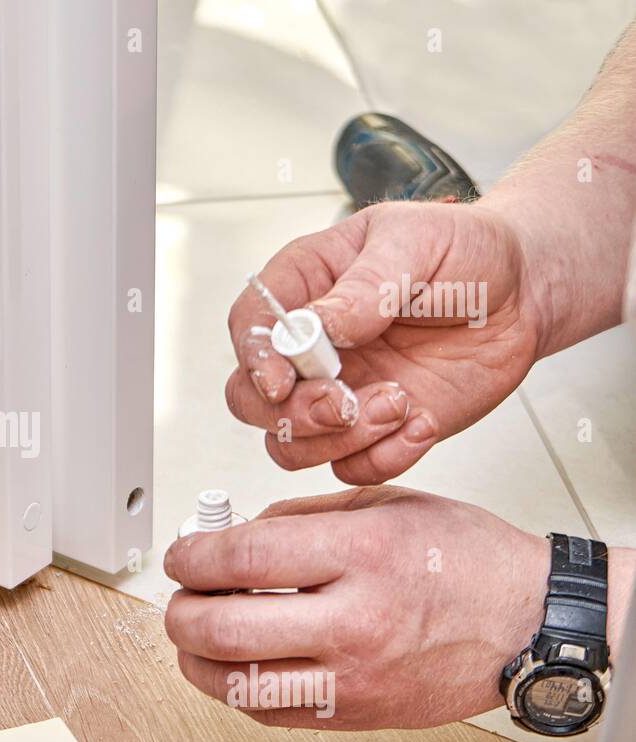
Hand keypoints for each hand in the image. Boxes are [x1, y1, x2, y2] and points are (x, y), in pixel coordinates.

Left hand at [162, 487, 551, 729]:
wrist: (530, 622)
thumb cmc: (467, 560)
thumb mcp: (383, 506)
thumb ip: (299, 517)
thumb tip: (233, 535)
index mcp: (360, 555)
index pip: (242, 559)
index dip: (192, 557)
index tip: (183, 555)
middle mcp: (355, 621)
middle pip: (224, 628)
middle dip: (180, 610)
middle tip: (181, 596)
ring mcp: (355, 677)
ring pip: (237, 684)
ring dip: (195, 659)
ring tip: (195, 633)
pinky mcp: (357, 715)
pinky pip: (270, 713)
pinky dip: (236, 688)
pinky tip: (235, 663)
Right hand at [227, 200, 541, 484]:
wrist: (522, 292)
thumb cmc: (464, 252)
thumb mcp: (416, 242)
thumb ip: (366, 285)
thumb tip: (321, 324)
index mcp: (304, 287)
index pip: (250, 327)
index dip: (254, 357)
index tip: (279, 380)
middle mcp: (310, 349)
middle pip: (252, 400)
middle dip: (290, 413)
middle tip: (343, 403)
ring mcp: (338, 393)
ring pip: (292, 445)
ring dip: (336, 440)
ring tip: (399, 405)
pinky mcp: (375, 429)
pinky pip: (353, 468)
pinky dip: (383, 457)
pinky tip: (423, 423)